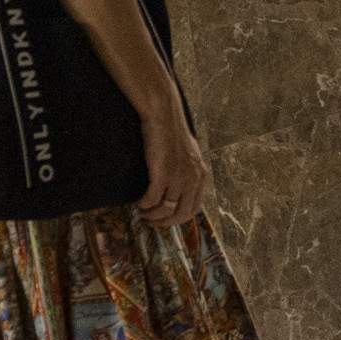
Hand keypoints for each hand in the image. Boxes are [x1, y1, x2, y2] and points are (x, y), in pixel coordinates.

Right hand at [139, 108, 209, 229]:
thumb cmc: (173, 133)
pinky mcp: (162, 173)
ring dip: (152, 216)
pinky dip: (144, 205)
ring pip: (166, 209)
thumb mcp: (189, 156)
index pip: (194, 209)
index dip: (178, 218)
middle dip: (165, 223)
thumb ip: (189, 173)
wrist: (164, 116)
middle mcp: (193, 178)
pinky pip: (152, 199)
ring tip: (142, 214)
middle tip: (151, 222)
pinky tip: (139, 203)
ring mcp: (178, 176)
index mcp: (201, 176)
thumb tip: (182, 189)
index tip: (166, 220)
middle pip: (181, 214)